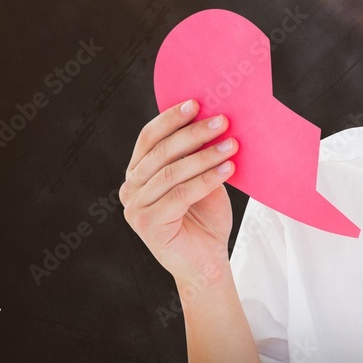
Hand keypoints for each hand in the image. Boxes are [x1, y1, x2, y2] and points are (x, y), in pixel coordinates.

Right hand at [119, 99, 238, 288]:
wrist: (207, 260)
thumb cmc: (205, 218)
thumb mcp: (202, 178)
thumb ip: (198, 154)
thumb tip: (215, 119)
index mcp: (139, 172)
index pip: (149, 138)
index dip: (170, 118)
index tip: (196, 102)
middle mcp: (131, 188)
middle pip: (160, 152)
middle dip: (193, 134)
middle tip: (222, 121)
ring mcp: (135, 208)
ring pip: (171, 173)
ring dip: (204, 155)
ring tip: (232, 144)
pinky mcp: (147, 225)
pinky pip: (180, 195)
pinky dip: (207, 179)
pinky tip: (228, 169)